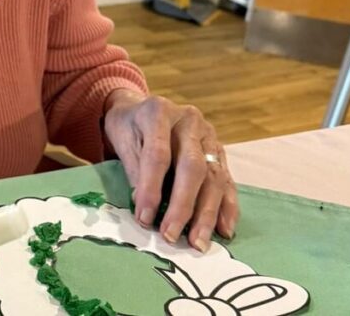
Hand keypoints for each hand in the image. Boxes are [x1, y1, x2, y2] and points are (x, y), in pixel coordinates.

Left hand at [103, 90, 238, 252]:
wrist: (141, 109)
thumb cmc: (128, 127)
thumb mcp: (122, 140)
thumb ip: (135, 170)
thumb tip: (147, 209)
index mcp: (159, 112)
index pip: (158, 155)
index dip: (151, 188)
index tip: (144, 218)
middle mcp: (189, 121)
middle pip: (192, 167)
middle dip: (183, 206)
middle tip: (171, 235)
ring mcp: (209, 135)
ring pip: (214, 177)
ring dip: (207, 214)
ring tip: (199, 242)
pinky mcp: (219, 150)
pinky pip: (227, 180)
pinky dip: (227, 207)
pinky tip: (225, 230)